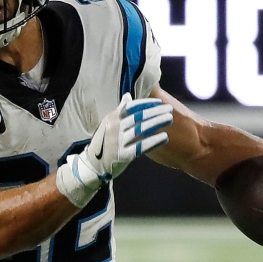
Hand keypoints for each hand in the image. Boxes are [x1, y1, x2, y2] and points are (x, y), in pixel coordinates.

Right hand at [56, 93, 172, 206]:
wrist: (93, 165)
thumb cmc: (104, 142)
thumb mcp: (109, 124)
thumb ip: (120, 111)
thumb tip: (128, 96)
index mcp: (112, 118)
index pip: (132, 107)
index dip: (146, 104)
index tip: (159, 103)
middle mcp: (114, 127)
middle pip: (138, 117)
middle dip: (155, 112)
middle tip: (169, 110)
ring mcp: (118, 141)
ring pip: (141, 129)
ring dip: (157, 123)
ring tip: (169, 119)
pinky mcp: (122, 155)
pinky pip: (141, 146)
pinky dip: (153, 141)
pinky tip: (164, 137)